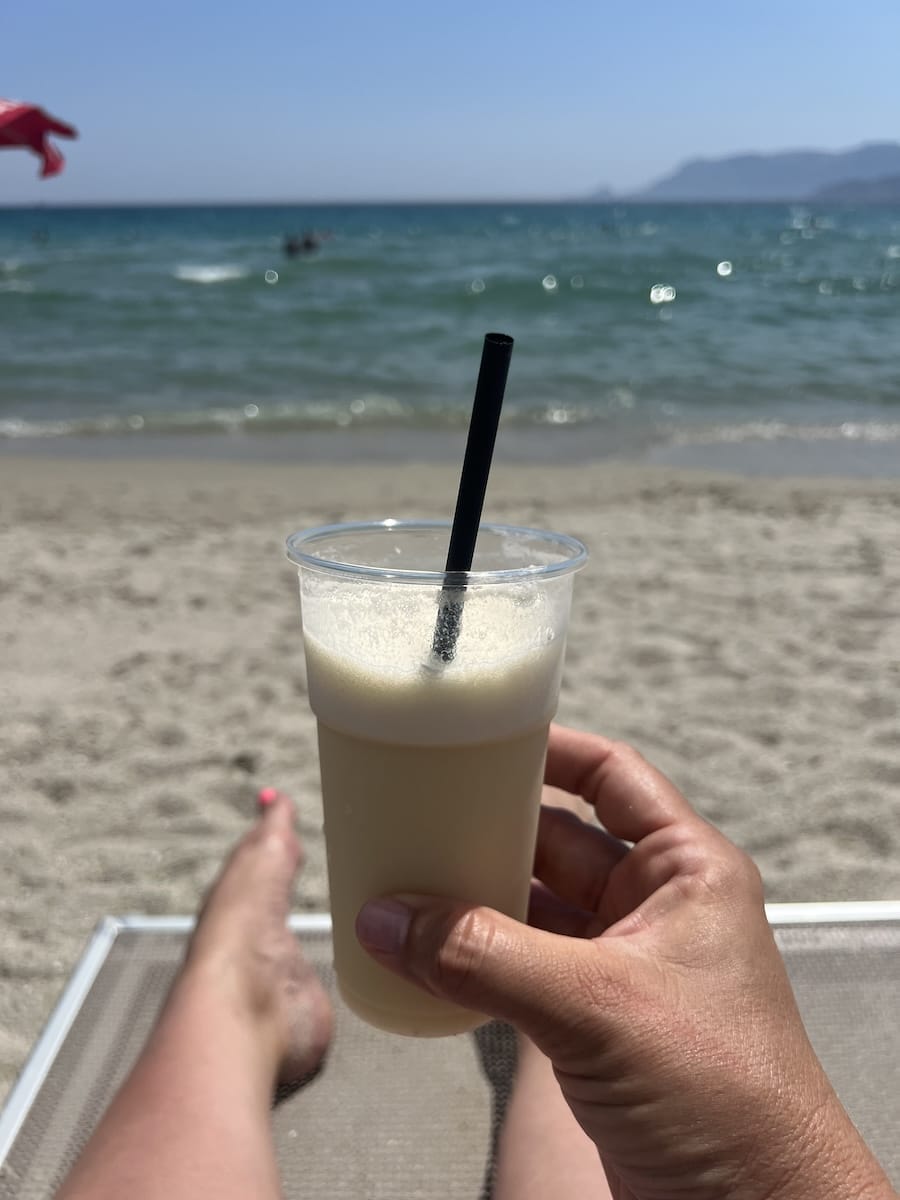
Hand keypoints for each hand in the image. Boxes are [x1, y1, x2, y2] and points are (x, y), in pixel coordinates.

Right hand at [357, 725, 893, 1199]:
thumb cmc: (729, 1098)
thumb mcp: (600, 1006)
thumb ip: (487, 958)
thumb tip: (388, 917)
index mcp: (685, 870)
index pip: (612, 777)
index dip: (549, 749)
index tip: (482, 736)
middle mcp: (655, 907)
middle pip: (558, 839)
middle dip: (489, 828)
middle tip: (420, 810)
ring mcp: (622, 965)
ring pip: (532, 906)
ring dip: (473, 897)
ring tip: (405, 878)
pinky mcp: (594, 1021)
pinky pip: (521, 965)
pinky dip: (474, 957)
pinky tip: (425, 951)